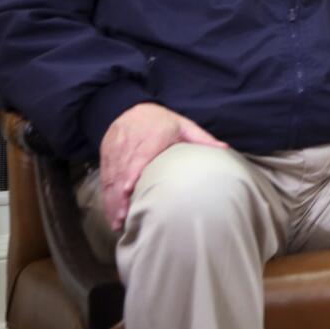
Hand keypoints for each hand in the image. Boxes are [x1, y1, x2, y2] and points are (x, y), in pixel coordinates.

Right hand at [99, 102, 227, 231]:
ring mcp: (115, 152)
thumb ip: (202, 139)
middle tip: (122, 218)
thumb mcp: (184, 125)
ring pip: (111, 179)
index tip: (127, 188)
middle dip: (119, 197)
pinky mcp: (107, 157)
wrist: (131, 107)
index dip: (130, 172)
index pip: (138, 156)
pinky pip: (105, 179)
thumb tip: (225, 149)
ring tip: (116, 221)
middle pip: (121, 173)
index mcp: (150, 137)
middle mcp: (129, 145)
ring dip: (111, 201)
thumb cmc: (162, 121)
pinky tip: (111, 213)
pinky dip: (106, 196)